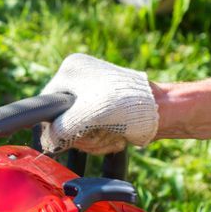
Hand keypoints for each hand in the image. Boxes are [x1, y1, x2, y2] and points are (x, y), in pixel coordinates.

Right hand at [40, 53, 158, 153]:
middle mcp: (80, 78)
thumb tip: (48, 141)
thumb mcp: (83, 117)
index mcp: (71, 70)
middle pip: (64, 119)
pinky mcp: (107, 109)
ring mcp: (94, 93)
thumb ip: (58, 130)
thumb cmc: (124, 106)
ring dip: (94, 139)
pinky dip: (103, 139)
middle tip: (99, 132)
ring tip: (112, 134)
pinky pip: (93, 131)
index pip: (47, 104)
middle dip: (82, 134)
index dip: (57, 125)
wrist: (163, 111)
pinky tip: (116, 136)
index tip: (72, 134)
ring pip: (79, 129)